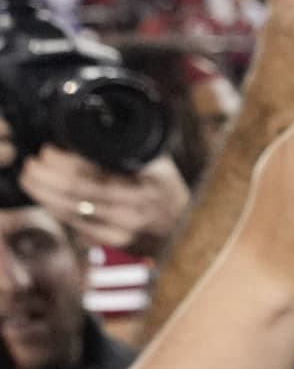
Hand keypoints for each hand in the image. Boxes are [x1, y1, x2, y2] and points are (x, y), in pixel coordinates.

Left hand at [20, 147, 191, 255]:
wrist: (188, 226)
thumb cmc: (165, 187)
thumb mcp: (156, 160)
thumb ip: (128, 145)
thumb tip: (88, 127)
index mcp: (148, 175)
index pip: (95, 167)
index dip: (63, 159)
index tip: (49, 151)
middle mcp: (139, 202)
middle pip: (77, 188)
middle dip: (45, 175)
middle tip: (31, 165)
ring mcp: (129, 225)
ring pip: (73, 208)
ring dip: (44, 193)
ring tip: (31, 180)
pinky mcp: (119, 242)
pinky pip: (79, 226)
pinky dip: (57, 211)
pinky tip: (47, 200)